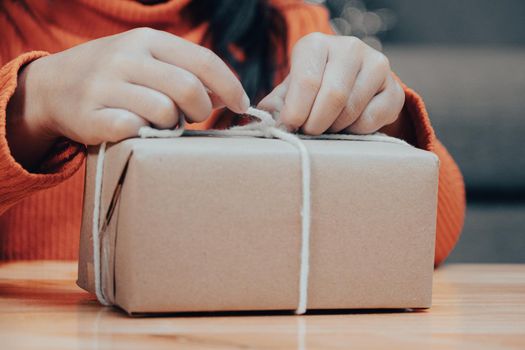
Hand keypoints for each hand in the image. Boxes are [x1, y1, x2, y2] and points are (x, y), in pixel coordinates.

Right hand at [7, 28, 248, 167]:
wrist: (52, 87)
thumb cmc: (115, 76)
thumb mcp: (147, 60)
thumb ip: (185, 71)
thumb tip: (225, 95)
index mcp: (147, 39)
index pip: (203, 60)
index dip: (229, 86)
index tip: (241, 104)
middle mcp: (125, 57)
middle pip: (188, 88)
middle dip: (200, 109)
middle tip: (192, 117)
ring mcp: (104, 85)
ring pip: (164, 111)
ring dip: (171, 125)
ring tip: (161, 123)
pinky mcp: (89, 116)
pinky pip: (133, 129)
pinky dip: (143, 134)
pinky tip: (137, 130)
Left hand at [258, 33, 404, 134]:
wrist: (350, 86)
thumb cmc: (313, 89)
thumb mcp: (290, 91)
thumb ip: (276, 105)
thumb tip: (265, 122)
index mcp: (316, 44)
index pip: (307, 80)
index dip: (296, 111)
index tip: (290, 126)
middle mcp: (349, 48)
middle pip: (333, 96)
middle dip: (316, 123)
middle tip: (308, 133)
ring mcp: (376, 65)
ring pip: (352, 109)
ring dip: (335, 128)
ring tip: (326, 127)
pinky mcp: (395, 89)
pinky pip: (372, 119)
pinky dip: (356, 131)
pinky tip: (348, 125)